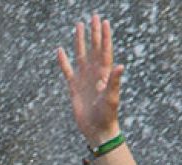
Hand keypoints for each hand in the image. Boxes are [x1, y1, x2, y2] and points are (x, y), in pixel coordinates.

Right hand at [57, 14, 123, 145]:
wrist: (97, 129)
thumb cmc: (107, 114)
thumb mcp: (111, 97)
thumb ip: (114, 81)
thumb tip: (120, 65)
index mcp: (105, 73)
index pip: (105, 50)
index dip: (104, 36)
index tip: (104, 22)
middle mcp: (95, 73)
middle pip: (94, 48)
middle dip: (94, 33)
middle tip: (93, 17)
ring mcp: (84, 79)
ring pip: (81, 55)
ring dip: (80, 41)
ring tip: (78, 26)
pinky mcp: (74, 87)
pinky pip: (67, 70)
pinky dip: (63, 61)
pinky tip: (60, 51)